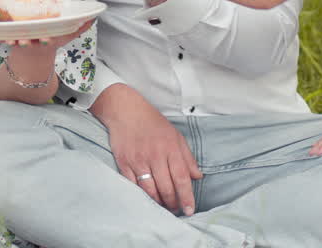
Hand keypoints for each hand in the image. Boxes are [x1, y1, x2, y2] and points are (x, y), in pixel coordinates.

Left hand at [0, 19, 94, 47]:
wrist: (34, 55)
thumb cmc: (51, 39)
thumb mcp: (66, 35)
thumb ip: (80, 26)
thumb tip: (95, 16)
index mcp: (47, 41)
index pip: (48, 41)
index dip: (46, 41)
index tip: (46, 40)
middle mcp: (34, 42)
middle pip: (30, 43)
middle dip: (27, 42)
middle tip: (24, 41)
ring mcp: (22, 42)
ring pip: (16, 43)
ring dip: (12, 43)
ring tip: (9, 40)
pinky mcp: (11, 39)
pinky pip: (4, 40)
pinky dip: (0, 39)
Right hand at [91, 84, 202, 215]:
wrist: (126, 111)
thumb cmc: (153, 124)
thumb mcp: (176, 136)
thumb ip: (188, 158)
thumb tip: (197, 177)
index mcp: (171, 148)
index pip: (182, 178)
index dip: (187, 197)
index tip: (189, 210)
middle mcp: (155, 155)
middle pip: (166, 188)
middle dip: (172, 203)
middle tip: (175, 209)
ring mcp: (138, 160)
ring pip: (150, 190)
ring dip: (158, 202)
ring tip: (163, 205)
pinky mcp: (124, 163)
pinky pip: (133, 185)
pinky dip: (141, 195)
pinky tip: (146, 198)